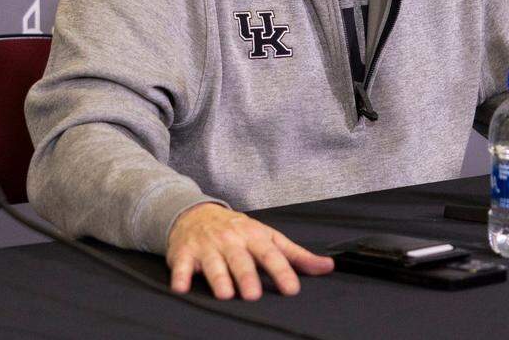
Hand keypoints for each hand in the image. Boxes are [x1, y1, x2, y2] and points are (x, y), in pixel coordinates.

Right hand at [166, 202, 333, 299]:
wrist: (196, 213)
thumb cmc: (238, 230)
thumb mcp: (269, 237)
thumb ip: (297, 255)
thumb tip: (328, 267)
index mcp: (254, 237)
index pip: (271, 254)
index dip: (282, 272)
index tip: (292, 289)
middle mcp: (231, 241)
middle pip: (241, 260)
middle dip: (247, 276)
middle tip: (253, 295)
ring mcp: (207, 247)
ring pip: (213, 264)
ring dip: (218, 278)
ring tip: (225, 294)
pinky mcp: (183, 253)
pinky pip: (180, 266)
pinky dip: (180, 276)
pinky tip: (182, 287)